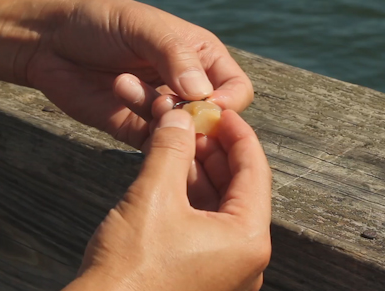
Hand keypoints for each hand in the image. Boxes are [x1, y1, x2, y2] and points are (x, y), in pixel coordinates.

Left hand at [20, 0, 253, 148]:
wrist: (47, 39)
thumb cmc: (99, 20)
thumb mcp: (141, 26)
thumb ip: (175, 56)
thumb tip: (203, 94)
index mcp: (201, 56)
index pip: (236, 89)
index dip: (227, 102)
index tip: (206, 105)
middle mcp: (186, 86)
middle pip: (215, 120)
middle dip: (196, 119)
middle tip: (164, 103)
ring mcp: (162, 111)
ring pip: (185, 137)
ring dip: (159, 118)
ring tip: (123, 85)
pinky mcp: (135, 130)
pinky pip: (155, 146)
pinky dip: (145, 135)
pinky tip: (119, 98)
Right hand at [62, 109, 271, 290]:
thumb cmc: (129, 271)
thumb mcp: (152, 197)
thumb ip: (171, 150)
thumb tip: (179, 118)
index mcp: (248, 240)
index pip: (255, 171)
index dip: (238, 134)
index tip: (219, 111)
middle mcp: (245, 258)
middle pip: (239, 188)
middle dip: (216, 151)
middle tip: (193, 123)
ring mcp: (224, 270)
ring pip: (220, 207)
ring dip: (200, 172)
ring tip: (179, 143)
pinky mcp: (202, 275)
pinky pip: (205, 226)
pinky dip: (191, 198)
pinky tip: (171, 174)